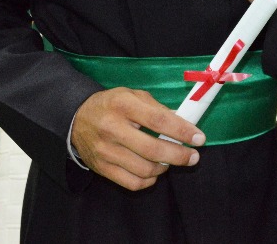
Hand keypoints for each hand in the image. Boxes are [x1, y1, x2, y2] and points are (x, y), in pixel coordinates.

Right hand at [70, 87, 203, 190]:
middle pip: (152, 149)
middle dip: (179, 155)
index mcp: (123, 105)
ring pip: (144, 169)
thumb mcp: (133, 95)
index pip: (158, 120)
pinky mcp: (101, 168)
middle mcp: (112, 128)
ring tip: (170, 161)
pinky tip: (154, 172)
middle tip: (193, 157)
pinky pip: (132, 183)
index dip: (182, 131)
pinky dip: (149, 180)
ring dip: (164, 167)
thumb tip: (183, 123)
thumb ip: (157, 108)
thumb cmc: (111, 105)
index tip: (199, 138)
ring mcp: (106, 151)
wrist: (77, 118)